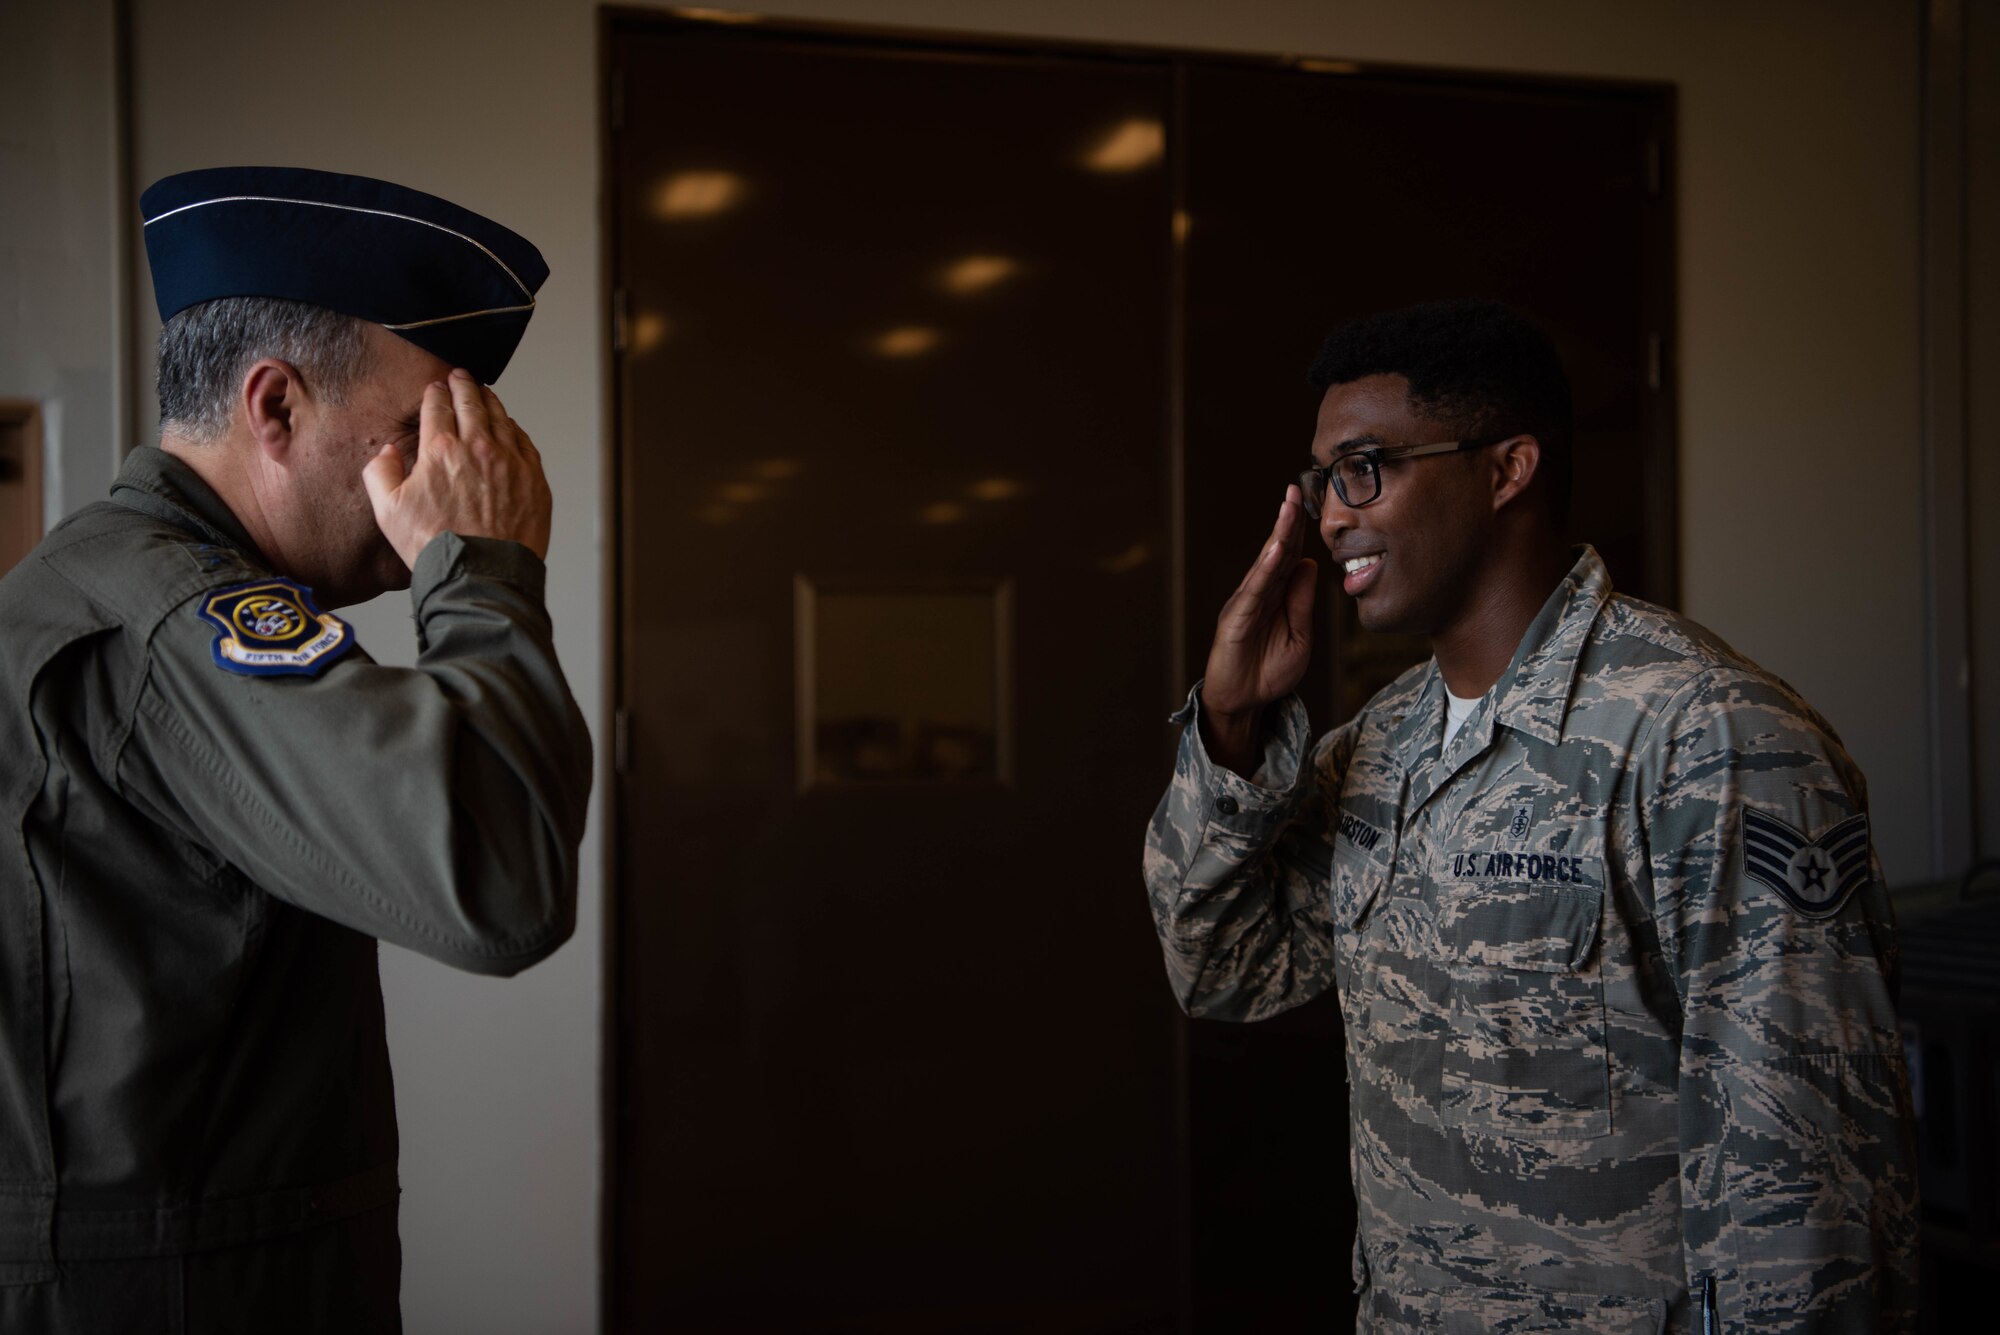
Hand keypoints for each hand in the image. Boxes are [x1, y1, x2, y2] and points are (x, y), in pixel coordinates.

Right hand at [363, 369, 552, 567]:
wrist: (480, 574)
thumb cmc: (434, 547)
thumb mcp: (388, 511)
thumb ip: (380, 474)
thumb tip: (386, 453)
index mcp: (440, 451)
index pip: (438, 406)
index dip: (436, 392)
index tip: (436, 387)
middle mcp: (478, 448)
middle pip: (472, 402)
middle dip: (464, 384)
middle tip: (461, 376)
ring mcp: (510, 462)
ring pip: (501, 418)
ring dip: (490, 401)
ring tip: (485, 393)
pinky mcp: (533, 479)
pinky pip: (524, 442)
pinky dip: (514, 429)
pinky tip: (509, 427)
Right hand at [1200, 485, 1316, 772]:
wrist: (1242, 703)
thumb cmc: (1268, 672)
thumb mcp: (1299, 638)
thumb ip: (1302, 603)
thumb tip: (1308, 563)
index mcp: (1276, 596)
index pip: (1290, 556)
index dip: (1300, 530)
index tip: (1312, 502)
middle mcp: (1259, 593)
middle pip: (1276, 551)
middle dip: (1288, 520)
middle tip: (1297, 489)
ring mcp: (1245, 603)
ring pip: (1265, 564)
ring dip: (1278, 535)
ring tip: (1288, 508)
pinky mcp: (1235, 620)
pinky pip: (1253, 591)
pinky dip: (1264, 569)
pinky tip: (1275, 550)